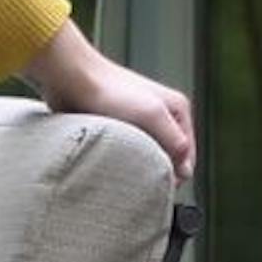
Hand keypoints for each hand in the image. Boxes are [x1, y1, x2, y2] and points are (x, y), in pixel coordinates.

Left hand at [28, 22, 194, 178]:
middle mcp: (163, 115)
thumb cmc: (111, 90)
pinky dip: (124, 157)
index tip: (156, 184)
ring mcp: (141, 120)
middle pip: (169, 156)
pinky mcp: (121, 125)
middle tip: (138, 176)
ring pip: (148, 155)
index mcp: (178, 110)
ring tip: (124, 166)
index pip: (187, 154)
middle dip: (157, 168)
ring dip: (139, 164)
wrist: (74, 77)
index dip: (175, 173)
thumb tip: (187, 170)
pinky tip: (114, 158)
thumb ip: (175, 142)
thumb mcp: (152, 115)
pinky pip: (129, 150)